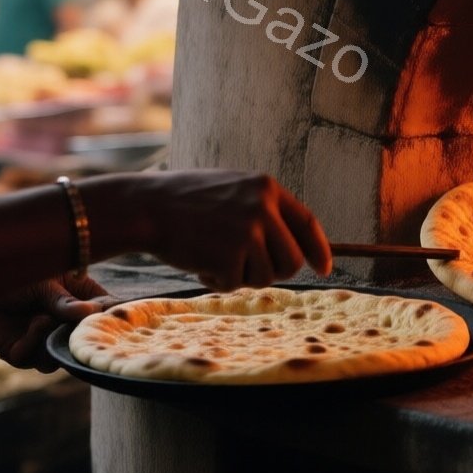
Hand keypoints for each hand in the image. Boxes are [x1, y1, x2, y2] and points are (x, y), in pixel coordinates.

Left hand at [0, 270, 116, 371]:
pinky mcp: (18, 353)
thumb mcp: (44, 282)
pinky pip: (34, 358)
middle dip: (86, 338)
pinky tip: (37, 322)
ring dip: (59, 341)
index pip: (105, 314)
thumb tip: (92, 312)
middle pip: (85, 343)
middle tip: (87, 327)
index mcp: (78, 300)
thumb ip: (64, 300)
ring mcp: (42, 341)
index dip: (114, 319)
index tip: (122, 318)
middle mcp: (63, 325)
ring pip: (61, 358)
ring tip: (51, 318)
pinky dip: (37, 341)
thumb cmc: (10, 272)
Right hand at [127, 169, 333, 290]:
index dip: (318, 249)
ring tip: (214, 256)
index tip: (325, 268)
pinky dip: (217, 280)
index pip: (307, 223)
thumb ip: (263, 211)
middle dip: (274, 272)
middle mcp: (262, 207)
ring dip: (241, 275)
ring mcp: (247, 232)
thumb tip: (295, 248)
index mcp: (266, 187)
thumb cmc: (186, 201)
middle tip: (246, 268)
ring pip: (265, 276)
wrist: (147, 207)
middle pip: (292, 260)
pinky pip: (235, 284)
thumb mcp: (232, 191)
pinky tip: (199, 261)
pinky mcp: (229, 256)